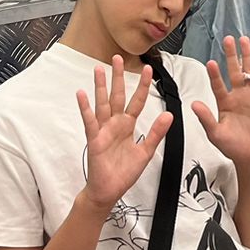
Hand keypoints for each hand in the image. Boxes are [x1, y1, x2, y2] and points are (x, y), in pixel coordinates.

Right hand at [76, 57, 173, 213]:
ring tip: (99, 69)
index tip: (148, 69)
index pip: (137, 101)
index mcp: (128, 126)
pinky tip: (81, 94)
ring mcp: (103, 130)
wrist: (108, 191)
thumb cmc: (124, 173)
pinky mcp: (94, 139)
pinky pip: (89, 121)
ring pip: (102, 103)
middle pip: (117, 95)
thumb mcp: (145, 152)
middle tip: (118, 58)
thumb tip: (168, 115)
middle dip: (118, 77)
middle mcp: (115, 124)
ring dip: (100, 86)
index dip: (143, 86)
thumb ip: (156, 133)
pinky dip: (85, 107)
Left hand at [192, 36, 249, 170]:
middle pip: (234, 71)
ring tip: (245, 40)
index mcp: (225, 102)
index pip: (218, 85)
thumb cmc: (232, 147)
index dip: (215, 75)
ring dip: (248, 57)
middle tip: (228, 39)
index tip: (211, 62)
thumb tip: (194, 104)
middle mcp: (238, 95)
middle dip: (232, 56)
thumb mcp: (216, 134)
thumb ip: (206, 118)